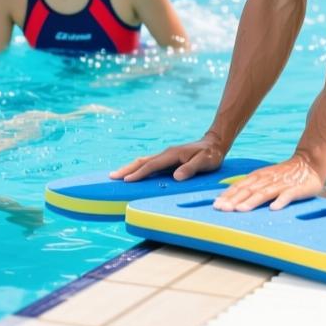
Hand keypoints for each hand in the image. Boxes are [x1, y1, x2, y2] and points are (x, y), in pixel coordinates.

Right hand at [110, 135, 225, 182]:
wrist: (214, 144)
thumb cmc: (210, 155)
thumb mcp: (204, 162)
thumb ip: (191, 169)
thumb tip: (176, 177)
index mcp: (172, 154)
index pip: (152, 165)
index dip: (139, 173)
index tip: (126, 180)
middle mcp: (165, 154)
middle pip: (142, 161)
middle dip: (126, 169)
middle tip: (111, 176)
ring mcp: (165, 156)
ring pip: (143, 161)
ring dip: (129, 168)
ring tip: (116, 175)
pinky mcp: (167, 159)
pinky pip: (149, 163)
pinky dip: (138, 168)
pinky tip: (133, 173)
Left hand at [213, 154, 322, 211]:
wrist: (308, 164)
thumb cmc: (283, 174)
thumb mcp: (264, 177)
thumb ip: (250, 186)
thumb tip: (231, 197)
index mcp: (257, 177)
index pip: (239, 186)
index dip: (227, 195)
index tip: (216, 205)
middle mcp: (266, 179)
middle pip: (248, 190)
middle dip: (234, 200)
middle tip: (222, 209)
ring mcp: (280, 184)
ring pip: (264, 193)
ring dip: (252, 201)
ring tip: (241, 209)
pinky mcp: (295, 189)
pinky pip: (287, 195)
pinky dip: (280, 201)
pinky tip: (274, 208)